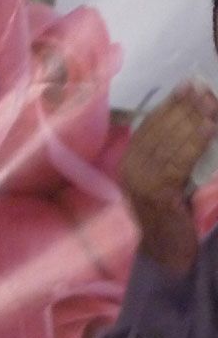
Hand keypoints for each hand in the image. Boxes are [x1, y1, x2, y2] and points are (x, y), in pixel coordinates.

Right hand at [121, 81, 217, 271]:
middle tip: (202, 88)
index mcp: (129, 161)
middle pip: (159, 130)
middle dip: (182, 107)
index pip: (150, 126)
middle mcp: (129, 168)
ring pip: (169, 143)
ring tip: (210, 104)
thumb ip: (174, 156)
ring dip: (192, 121)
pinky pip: (178, 161)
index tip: (187, 85)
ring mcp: (139, 181)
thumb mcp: (169, 179)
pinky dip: (195, 142)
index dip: (169, 104)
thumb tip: (195, 121)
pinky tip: (209, 129)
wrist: (167, 252)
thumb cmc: (173, 215)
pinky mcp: (155, 193)